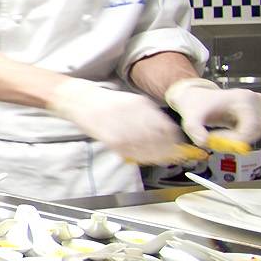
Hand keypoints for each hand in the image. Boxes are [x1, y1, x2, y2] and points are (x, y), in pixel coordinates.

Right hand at [47, 78, 190, 163]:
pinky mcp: (112, 140)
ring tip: (157, 159)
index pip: (167, 128)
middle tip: (171, 158)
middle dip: (167, 152)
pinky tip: (141, 158)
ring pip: (147, 149)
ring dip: (155, 157)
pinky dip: (139, 158)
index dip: (175, 141)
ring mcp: (124, 128)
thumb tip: (168, 132)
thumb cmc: (107, 103)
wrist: (81, 101)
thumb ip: (150, 115)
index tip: (179, 148)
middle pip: (160, 141)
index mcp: (142, 105)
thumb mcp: (132, 101)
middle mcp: (135, 116)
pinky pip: (132, 153)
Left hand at [164, 78, 260, 148]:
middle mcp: (254, 100)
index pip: (252, 125)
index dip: (238, 139)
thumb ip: (195, 131)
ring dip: (239, 140)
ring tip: (219, 136)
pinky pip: (255, 131)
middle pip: (257, 130)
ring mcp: (258, 106)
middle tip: (218, 142)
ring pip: (256, 133)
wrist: (197, 98)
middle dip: (237, 141)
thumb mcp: (191, 118)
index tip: (220, 142)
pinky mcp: (257, 113)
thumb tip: (205, 143)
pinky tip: (225, 134)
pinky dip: (241, 137)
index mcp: (243, 98)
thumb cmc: (196, 104)